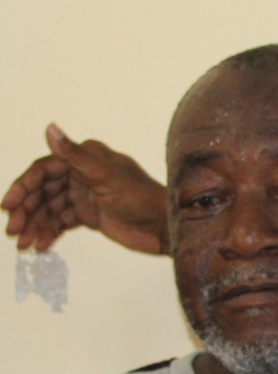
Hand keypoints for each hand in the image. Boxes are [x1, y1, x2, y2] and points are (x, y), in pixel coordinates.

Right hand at [3, 124, 167, 253]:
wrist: (166, 228)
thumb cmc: (142, 198)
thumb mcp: (107, 176)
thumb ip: (76, 155)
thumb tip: (50, 128)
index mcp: (86, 158)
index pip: (44, 170)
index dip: (23, 187)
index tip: (8, 205)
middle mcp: (82, 173)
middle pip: (43, 191)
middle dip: (26, 210)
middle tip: (12, 229)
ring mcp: (85, 195)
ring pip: (50, 209)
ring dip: (35, 225)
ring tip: (23, 243)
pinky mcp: (90, 215)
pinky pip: (62, 222)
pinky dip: (50, 232)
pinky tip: (40, 246)